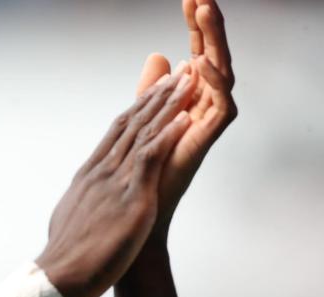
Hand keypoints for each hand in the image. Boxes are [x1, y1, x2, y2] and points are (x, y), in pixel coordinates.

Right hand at [37, 71, 195, 296]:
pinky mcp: (130, 198)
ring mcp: (114, 182)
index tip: (151, 92)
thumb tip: (80, 205)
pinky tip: (185, 117)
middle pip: (130, 125)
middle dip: (155, 97)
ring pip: (143, 133)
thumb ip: (80, 204)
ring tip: (186, 81)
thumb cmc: (64, 259)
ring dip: (167, 105)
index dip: (135, 110)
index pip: (114, 134)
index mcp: (87, 177)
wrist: (58, 277)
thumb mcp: (69, 220)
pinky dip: (169, 134)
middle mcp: (100, 172)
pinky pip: (152, 157)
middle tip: (176, 73)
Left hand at [135, 0, 236, 240]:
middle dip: (208, 26)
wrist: (137, 214)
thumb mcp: (143, 119)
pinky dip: (213, 82)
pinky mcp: (207, 140)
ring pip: (221, 73)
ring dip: (213, 42)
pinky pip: (222, 105)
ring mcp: (206, 123)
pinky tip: (201, 63)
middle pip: (212, 57)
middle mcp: (201, 107)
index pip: (196, 54)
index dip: (194, 27)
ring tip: (205, 11)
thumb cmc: (143, 172)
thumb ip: (151, 89)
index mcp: (188, 99)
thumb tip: (158, 55)